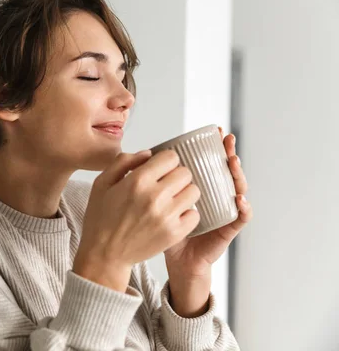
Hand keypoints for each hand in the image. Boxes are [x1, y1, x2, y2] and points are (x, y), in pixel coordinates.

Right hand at [73, 150, 200, 292]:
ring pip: (194, 192)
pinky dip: (187, 213)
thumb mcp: (102, 182)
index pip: (171, 157)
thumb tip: (148, 153)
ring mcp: (167, 216)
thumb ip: (124, 161)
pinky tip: (173, 215)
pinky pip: (195, 214)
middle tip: (165, 184)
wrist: (104, 254)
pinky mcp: (174, 233)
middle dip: (175, 175)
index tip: (160, 168)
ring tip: (171, 199)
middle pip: (185, 173)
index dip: (165, 161)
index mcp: (137, 181)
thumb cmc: (101, 219)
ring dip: (184, 192)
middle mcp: (155, 197)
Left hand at [164, 127, 253, 278]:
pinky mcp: (228, 230)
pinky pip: (240, 218)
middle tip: (227, 139)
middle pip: (227, 171)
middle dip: (229, 153)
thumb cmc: (160, 228)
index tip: (214, 132)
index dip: (215, 148)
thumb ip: (154, 181)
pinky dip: (243, 208)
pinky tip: (239, 199)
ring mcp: (224, 211)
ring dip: (238, 175)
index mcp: (199, 187)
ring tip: (232, 162)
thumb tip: (146, 153)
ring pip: (238, 189)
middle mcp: (215, 196)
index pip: (211, 163)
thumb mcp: (157, 200)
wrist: (172, 258)